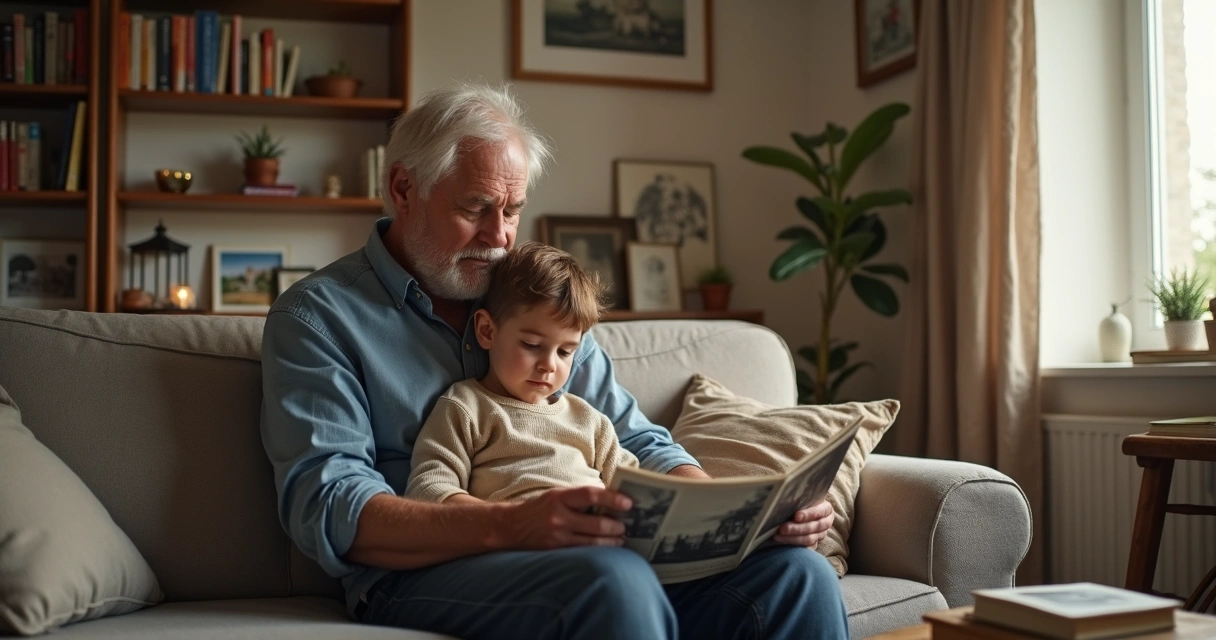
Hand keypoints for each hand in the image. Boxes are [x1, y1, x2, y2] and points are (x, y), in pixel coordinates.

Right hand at [500, 486, 632, 549]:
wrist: (509, 527)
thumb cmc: (538, 508)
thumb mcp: (556, 495)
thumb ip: (579, 498)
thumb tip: (609, 499)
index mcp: (559, 498)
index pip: (590, 495)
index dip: (612, 498)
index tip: (629, 503)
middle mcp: (558, 517)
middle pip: (596, 523)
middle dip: (616, 526)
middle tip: (627, 525)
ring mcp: (557, 537)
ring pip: (592, 542)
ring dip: (611, 541)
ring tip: (621, 538)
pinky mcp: (556, 552)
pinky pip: (583, 552)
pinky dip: (598, 550)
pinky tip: (607, 549)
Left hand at [772, 500, 833, 548]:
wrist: (799, 511)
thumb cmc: (800, 501)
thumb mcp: (801, 497)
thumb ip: (797, 499)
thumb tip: (787, 500)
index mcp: (826, 509)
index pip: (820, 511)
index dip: (809, 514)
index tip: (796, 516)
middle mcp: (825, 523)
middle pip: (814, 527)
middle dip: (797, 528)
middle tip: (782, 528)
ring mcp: (820, 535)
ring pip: (809, 539)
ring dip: (792, 538)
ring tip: (778, 536)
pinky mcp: (813, 545)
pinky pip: (805, 548)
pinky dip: (793, 546)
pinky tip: (782, 543)